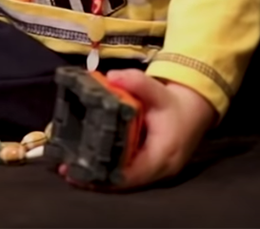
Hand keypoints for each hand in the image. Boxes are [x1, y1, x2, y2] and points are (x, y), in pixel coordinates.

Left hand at [60, 71, 215, 190]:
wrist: (193, 112)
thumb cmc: (174, 105)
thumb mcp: (158, 91)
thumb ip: (137, 82)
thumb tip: (111, 76)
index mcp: (161, 156)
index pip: (130, 175)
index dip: (105, 176)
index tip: (81, 170)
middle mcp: (158, 171)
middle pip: (122, 183)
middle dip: (94, 179)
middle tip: (66, 170)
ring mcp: (153, 174)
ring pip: (122, 183)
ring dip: (97, 178)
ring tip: (69, 171)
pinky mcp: (147, 170)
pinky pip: (124, 175)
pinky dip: (106, 172)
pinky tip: (86, 165)